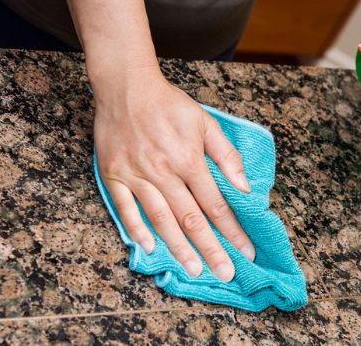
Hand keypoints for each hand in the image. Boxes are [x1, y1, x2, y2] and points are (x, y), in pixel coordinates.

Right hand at [92, 67, 254, 281]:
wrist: (126, 86)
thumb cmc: (168, 104)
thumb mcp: (205, 121)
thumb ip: (225, 155)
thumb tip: (243, 187)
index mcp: (189, 159)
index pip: (216, 204)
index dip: (233, 230)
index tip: (246, 251)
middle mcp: (163, 171)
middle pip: (191, 218)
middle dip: (211, 249)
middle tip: (225, 273)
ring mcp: (136, 175)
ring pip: (160, 218)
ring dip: (178, 247)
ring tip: (193, 269)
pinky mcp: (114, 175)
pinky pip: (125, 208)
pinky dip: (137, 229)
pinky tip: (150, 248)